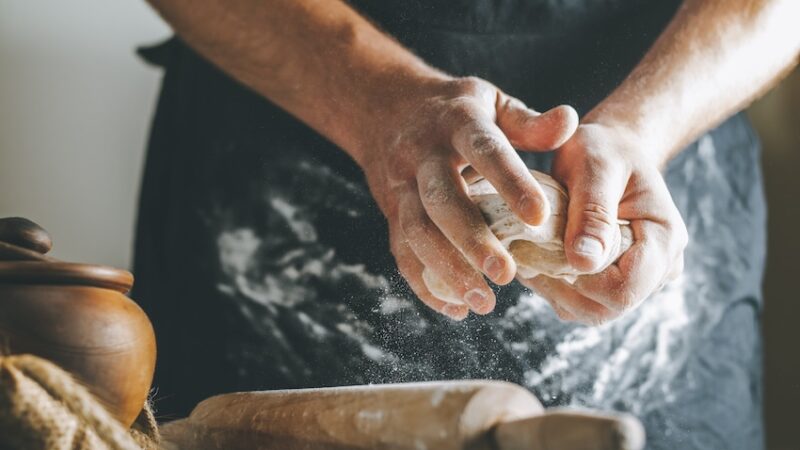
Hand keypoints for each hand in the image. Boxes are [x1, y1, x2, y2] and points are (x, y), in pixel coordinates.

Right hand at [359, 77, 577, 319]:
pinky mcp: (391, 212)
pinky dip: (425, 284)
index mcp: (457, 123)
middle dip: (471, 239)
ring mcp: (401, 185)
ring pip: (417, 231)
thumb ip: (529, 122)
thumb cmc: (455, 110)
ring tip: (484, 302)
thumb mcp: (492, 102)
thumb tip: (568, 121)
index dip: (510, 183)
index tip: (539, 217)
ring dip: (447, 269)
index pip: (485, 151)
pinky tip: (455, 309)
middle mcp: (422, 155)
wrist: (384, 109)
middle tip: (507, 275)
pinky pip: (402, 252)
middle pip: (441, 199)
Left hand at [520, 123, 687, 324]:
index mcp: (665, 239)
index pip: (625, 288)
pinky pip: (582, 302)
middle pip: (608, 308)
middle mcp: (660, 267)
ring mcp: (640, 279)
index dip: (581, 280)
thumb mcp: (595, 168)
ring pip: (592, 311)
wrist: (611, 151)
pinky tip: (538, 259)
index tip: (544, 250)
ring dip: (555, 290)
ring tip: (529, 254)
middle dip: (562, 289)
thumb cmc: (605, 150)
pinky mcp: (615, 281)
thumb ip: (592, 213)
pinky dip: (556, 288)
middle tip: (527, 254)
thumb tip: (583, 263)